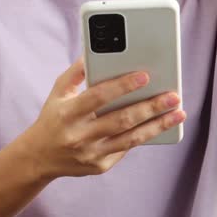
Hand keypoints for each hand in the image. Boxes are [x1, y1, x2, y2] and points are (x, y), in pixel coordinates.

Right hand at [17, 58, 185, 180]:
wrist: (39, 157)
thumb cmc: (53, 117)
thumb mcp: (58, 92)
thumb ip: (76, 72)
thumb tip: (95, 51)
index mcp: (68, 113)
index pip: (98, 97)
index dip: (122, 86)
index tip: (145, 76)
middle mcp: (79, 135)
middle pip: (121, 119)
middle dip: (151, 107)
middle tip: (173, 96)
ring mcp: (90, 153)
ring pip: (130, 138)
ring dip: (157, 125)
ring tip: (178, 113)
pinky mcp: (99, 166)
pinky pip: (125, 148)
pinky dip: (143, 136)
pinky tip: (161, 125)